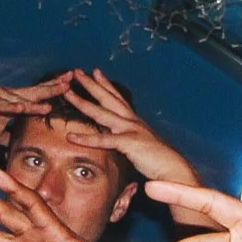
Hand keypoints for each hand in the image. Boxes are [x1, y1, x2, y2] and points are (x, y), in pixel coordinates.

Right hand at [0, 73, 75, 145]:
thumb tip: (18, 152)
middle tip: (72, 78)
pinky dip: (14, 106)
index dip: (53, 91)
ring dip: (40, 97)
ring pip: (23, 96)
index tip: (71, 87)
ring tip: (56, 95)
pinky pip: (3, 104)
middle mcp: (9, 96)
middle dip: (54, 85)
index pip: (38, 96)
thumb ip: (9, 140)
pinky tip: (26, 107)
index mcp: (13, 103)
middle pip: (36, 90)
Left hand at [59, 68, 198, 188]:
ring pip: (101, 112)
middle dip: (91, 84)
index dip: (106, 84)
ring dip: (82, 102)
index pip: (118, 98)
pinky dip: (86, 138)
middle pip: (107, 98)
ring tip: (67, 92)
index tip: (95, 72)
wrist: (174, 170)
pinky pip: (103, 140)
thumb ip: (130, 140)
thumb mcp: (142, 145)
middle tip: (76, 71)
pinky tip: (71, 136)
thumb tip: (121, 140)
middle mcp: (132, 121)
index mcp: (135, 121)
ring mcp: (130, 130)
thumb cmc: (159, 161)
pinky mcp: (129, 143)